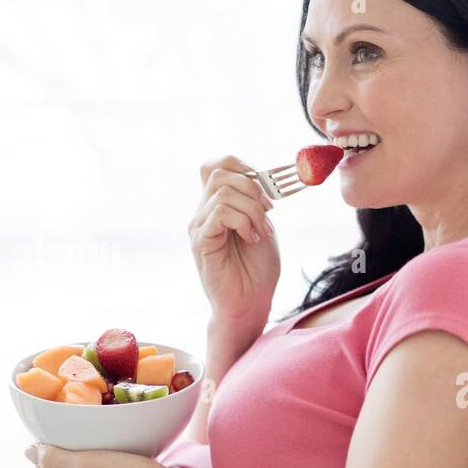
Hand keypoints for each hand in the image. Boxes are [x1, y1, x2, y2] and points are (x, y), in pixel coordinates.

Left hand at [25, 442, 202, 467]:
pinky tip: (112, 445)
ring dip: (81, 454)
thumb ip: (53, 459)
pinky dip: (103, 456)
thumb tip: (29, 452)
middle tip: (60, 427)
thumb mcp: (82, 465)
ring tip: (83, 433)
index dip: (38, 451)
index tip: (42, 429)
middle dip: (56, 452)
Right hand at [189, 155, 280, 329]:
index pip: (217, 165)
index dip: (243, 167)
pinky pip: (220, 213)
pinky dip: (244, 222)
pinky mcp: (201, 241)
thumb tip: (261, 178)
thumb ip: (257, 202)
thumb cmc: (257, 270)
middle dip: (253, 188)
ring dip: (252, 210)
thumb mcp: (263, 227)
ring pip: (224, 191)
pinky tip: (252, 239)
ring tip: (261, 232)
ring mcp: (199, 225)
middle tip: (268, 213)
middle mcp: (203, 212)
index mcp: (218, 205)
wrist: (251, 303)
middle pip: (220, 172)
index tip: (266, 190)